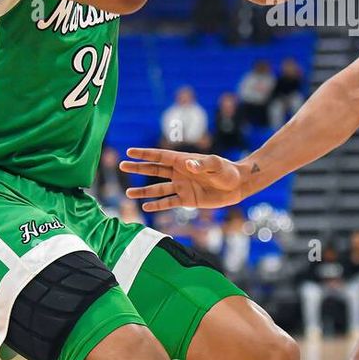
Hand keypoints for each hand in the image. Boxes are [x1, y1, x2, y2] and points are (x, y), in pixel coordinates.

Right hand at [120, 147, 247, 210]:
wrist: (237, 185)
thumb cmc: (227, 171)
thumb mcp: (216, 165)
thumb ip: (202, 165)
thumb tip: (189, 165)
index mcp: (183, 160)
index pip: (160, 156)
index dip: (145, 154)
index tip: (129, 152)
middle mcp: (179, 172)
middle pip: (154, 170)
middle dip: (138, 168)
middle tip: (121, 166)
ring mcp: (182, 186)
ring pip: (158, 188)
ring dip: (143, 191)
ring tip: (128, 193)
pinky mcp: (187, 199)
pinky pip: (169, 202)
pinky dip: (158, 205)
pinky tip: (146, 207)